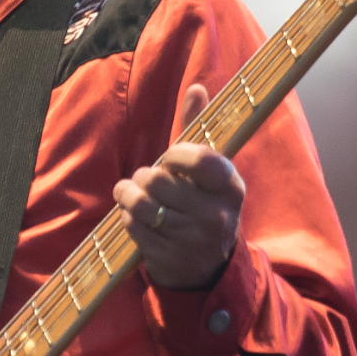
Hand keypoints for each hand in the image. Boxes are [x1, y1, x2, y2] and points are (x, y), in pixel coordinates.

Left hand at [112, 84, 243, 290]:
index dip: (175, 154)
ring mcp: (191, 238)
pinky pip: (131, 225)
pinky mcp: (167, 256)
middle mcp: (216, 213)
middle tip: (148, 181)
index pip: (199, 159)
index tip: (170, 158)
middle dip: (144, 177)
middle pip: (157, 180)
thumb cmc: (202, 205)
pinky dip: (126, 217)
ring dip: (127, 195)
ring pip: (140, 203)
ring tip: (132, 194)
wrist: (208, 267)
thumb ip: (199, 129)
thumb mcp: (208, 172)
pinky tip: (136, 218)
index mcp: (230, 186)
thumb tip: (196, 88)